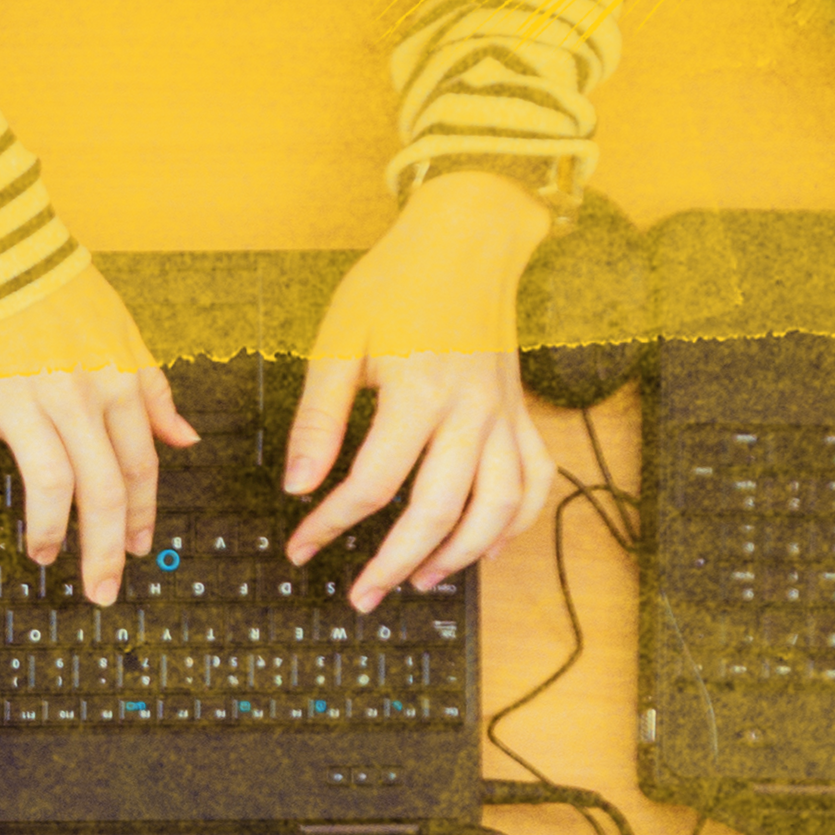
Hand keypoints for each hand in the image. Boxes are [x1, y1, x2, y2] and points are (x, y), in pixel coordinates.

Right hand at [0, 262, 200, 605]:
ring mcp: (18, 400)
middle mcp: (74, 397)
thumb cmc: (57, 290)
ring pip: (48, 482)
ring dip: (51, 531)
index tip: (134, 550)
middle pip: (101, 489)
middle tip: (101, 591)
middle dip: (104, 549)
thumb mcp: (124, 334)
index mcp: (115, 383)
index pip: (138, 465)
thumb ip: (153, 392)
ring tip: (46, 557)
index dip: (140, 515)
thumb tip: (185, 440)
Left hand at [284, 173, 560, 609]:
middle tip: (360, 597)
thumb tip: (297, 485)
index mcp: (418, 392)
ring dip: (460, 556)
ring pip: (498, 507)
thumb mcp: (337, 341)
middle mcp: (470, 412)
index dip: (329, 525)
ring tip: (419, 581)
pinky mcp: (523, 412)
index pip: (370, 484)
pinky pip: (536, 481)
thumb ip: (318, 417)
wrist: (468, 238)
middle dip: (394, 564)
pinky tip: (486, 550)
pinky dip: (516, 523)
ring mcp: (504, 415)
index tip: (300, 548)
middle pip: (438, 511)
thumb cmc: (394, 285)